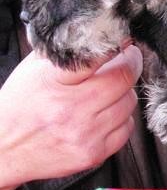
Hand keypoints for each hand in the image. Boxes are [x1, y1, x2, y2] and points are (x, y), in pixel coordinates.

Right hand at [0, 45, 142, 189]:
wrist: (4, 150)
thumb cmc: (19, 107)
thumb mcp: (33, 70)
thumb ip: (65, 52)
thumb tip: (97, 35)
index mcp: (53, 82)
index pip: (98, 57)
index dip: (118, 46)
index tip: (124, 40)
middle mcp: (71, 109)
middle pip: (124, 79)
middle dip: (131, 65)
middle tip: (129, 59)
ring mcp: (85, 134)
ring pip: (129, 102)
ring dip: (125, 92)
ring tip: (110, 89)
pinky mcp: (94, 154)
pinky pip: (127, 128)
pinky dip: (122, 118)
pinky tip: (107, 113)